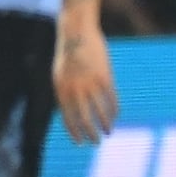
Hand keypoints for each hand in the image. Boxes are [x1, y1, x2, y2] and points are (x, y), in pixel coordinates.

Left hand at [56, 12, 117, 138]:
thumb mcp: (59, 76)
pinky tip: (116, 116)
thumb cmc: (67, 55)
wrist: (77, 33)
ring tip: (108, 132)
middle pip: (85, 119)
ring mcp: (91, 83)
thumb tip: (70, 113)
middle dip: (90, 134)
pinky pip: (111, 99)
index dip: (74, 133)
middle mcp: (75, 90)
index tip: (80, 143)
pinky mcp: (105, 77)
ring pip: (100, 111)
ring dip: (105, 124)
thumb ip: (65, 94)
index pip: (68, 119)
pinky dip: (114, 110)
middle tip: (96, 142)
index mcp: (61, 91)